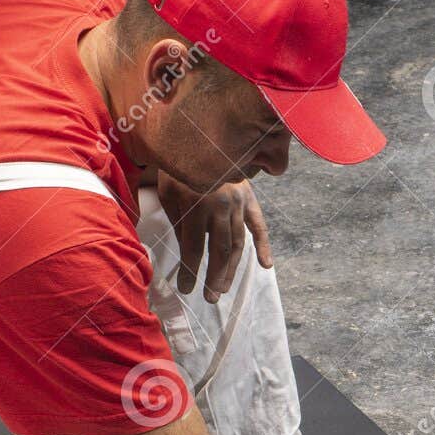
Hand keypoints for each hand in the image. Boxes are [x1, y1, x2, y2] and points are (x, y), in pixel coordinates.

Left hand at [157, 173, 272, 303]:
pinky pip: (259, 225)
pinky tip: (266, 265)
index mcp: (196, 205)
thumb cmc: (176, 168)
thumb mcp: (168, 194)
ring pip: (238, 243)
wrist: (198, 137)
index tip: (186, 290)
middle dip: (214, 277)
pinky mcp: (250, 198)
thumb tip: (187, 253)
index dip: (190, 272)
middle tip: (210, 297)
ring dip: (232, 268)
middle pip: (219, 251)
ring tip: (224, 288)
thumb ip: (178, 223)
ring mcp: (239, 203)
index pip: (194, 248)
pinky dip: (264, 245)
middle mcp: (221, 207)